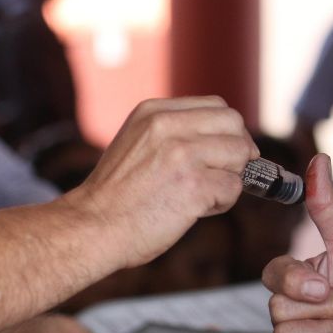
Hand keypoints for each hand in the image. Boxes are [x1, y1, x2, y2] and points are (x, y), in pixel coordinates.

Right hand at [73, 96, 258, 270]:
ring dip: (230, 177)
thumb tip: (223, 138)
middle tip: (223, 174)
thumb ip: (172, 133)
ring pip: (240, 154)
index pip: (216, 105)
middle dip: (237, 150)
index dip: (228, 130)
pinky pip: (233, 187)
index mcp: (153, 112)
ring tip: (204, 195)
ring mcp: (182, 154)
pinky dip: (222, 202)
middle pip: (234, 124)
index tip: (224, 152)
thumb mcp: (136, 143)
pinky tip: (197, 210)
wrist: (92, 227)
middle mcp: (168, 126)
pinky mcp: (194, 185)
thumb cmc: (116, 195)